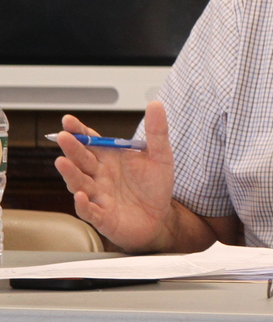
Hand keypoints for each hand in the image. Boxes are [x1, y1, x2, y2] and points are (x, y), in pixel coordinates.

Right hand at [53, 100, 176, 251]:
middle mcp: (100, 175)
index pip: (92, 142)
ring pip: (80, 183)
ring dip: (71, 173)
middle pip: (82, 160)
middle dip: (72, 148)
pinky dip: (83, 204)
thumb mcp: (161, 156)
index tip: (69, 120)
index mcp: (111, 158)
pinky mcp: (102, 216)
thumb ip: (156, 132)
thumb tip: (156, 104)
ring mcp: (98, 195)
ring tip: (63, 162)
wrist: (160, 218)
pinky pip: (89, 210)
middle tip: (63, 136)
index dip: (80, 131)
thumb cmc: (155, 187)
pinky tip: (81, 196)